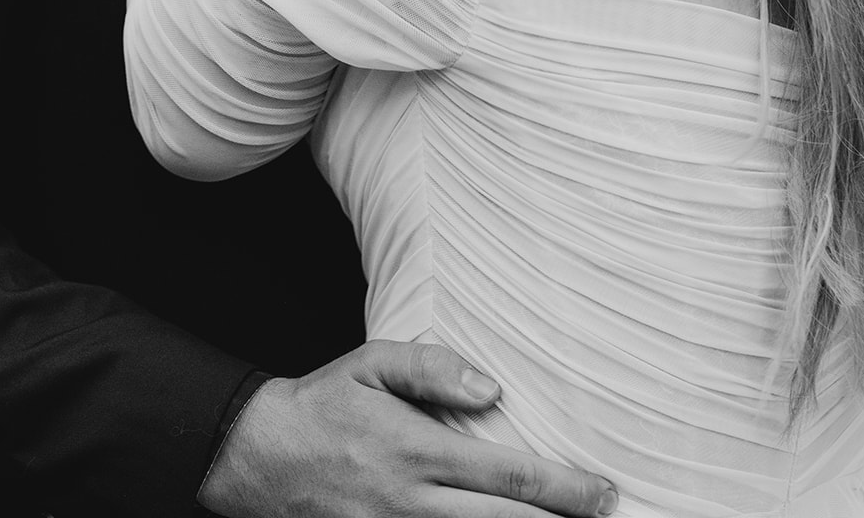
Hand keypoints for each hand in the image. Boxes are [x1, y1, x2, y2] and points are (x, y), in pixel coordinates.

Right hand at [198, 340, 618, 517]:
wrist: (258, 458)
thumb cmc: (323, 403)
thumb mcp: (369, 362)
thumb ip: (430, 369)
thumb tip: (492, 390)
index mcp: (414, 449)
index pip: (505, 475)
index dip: (562, 488)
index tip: (603, 491)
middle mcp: (410, 502)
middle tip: (606, 514)